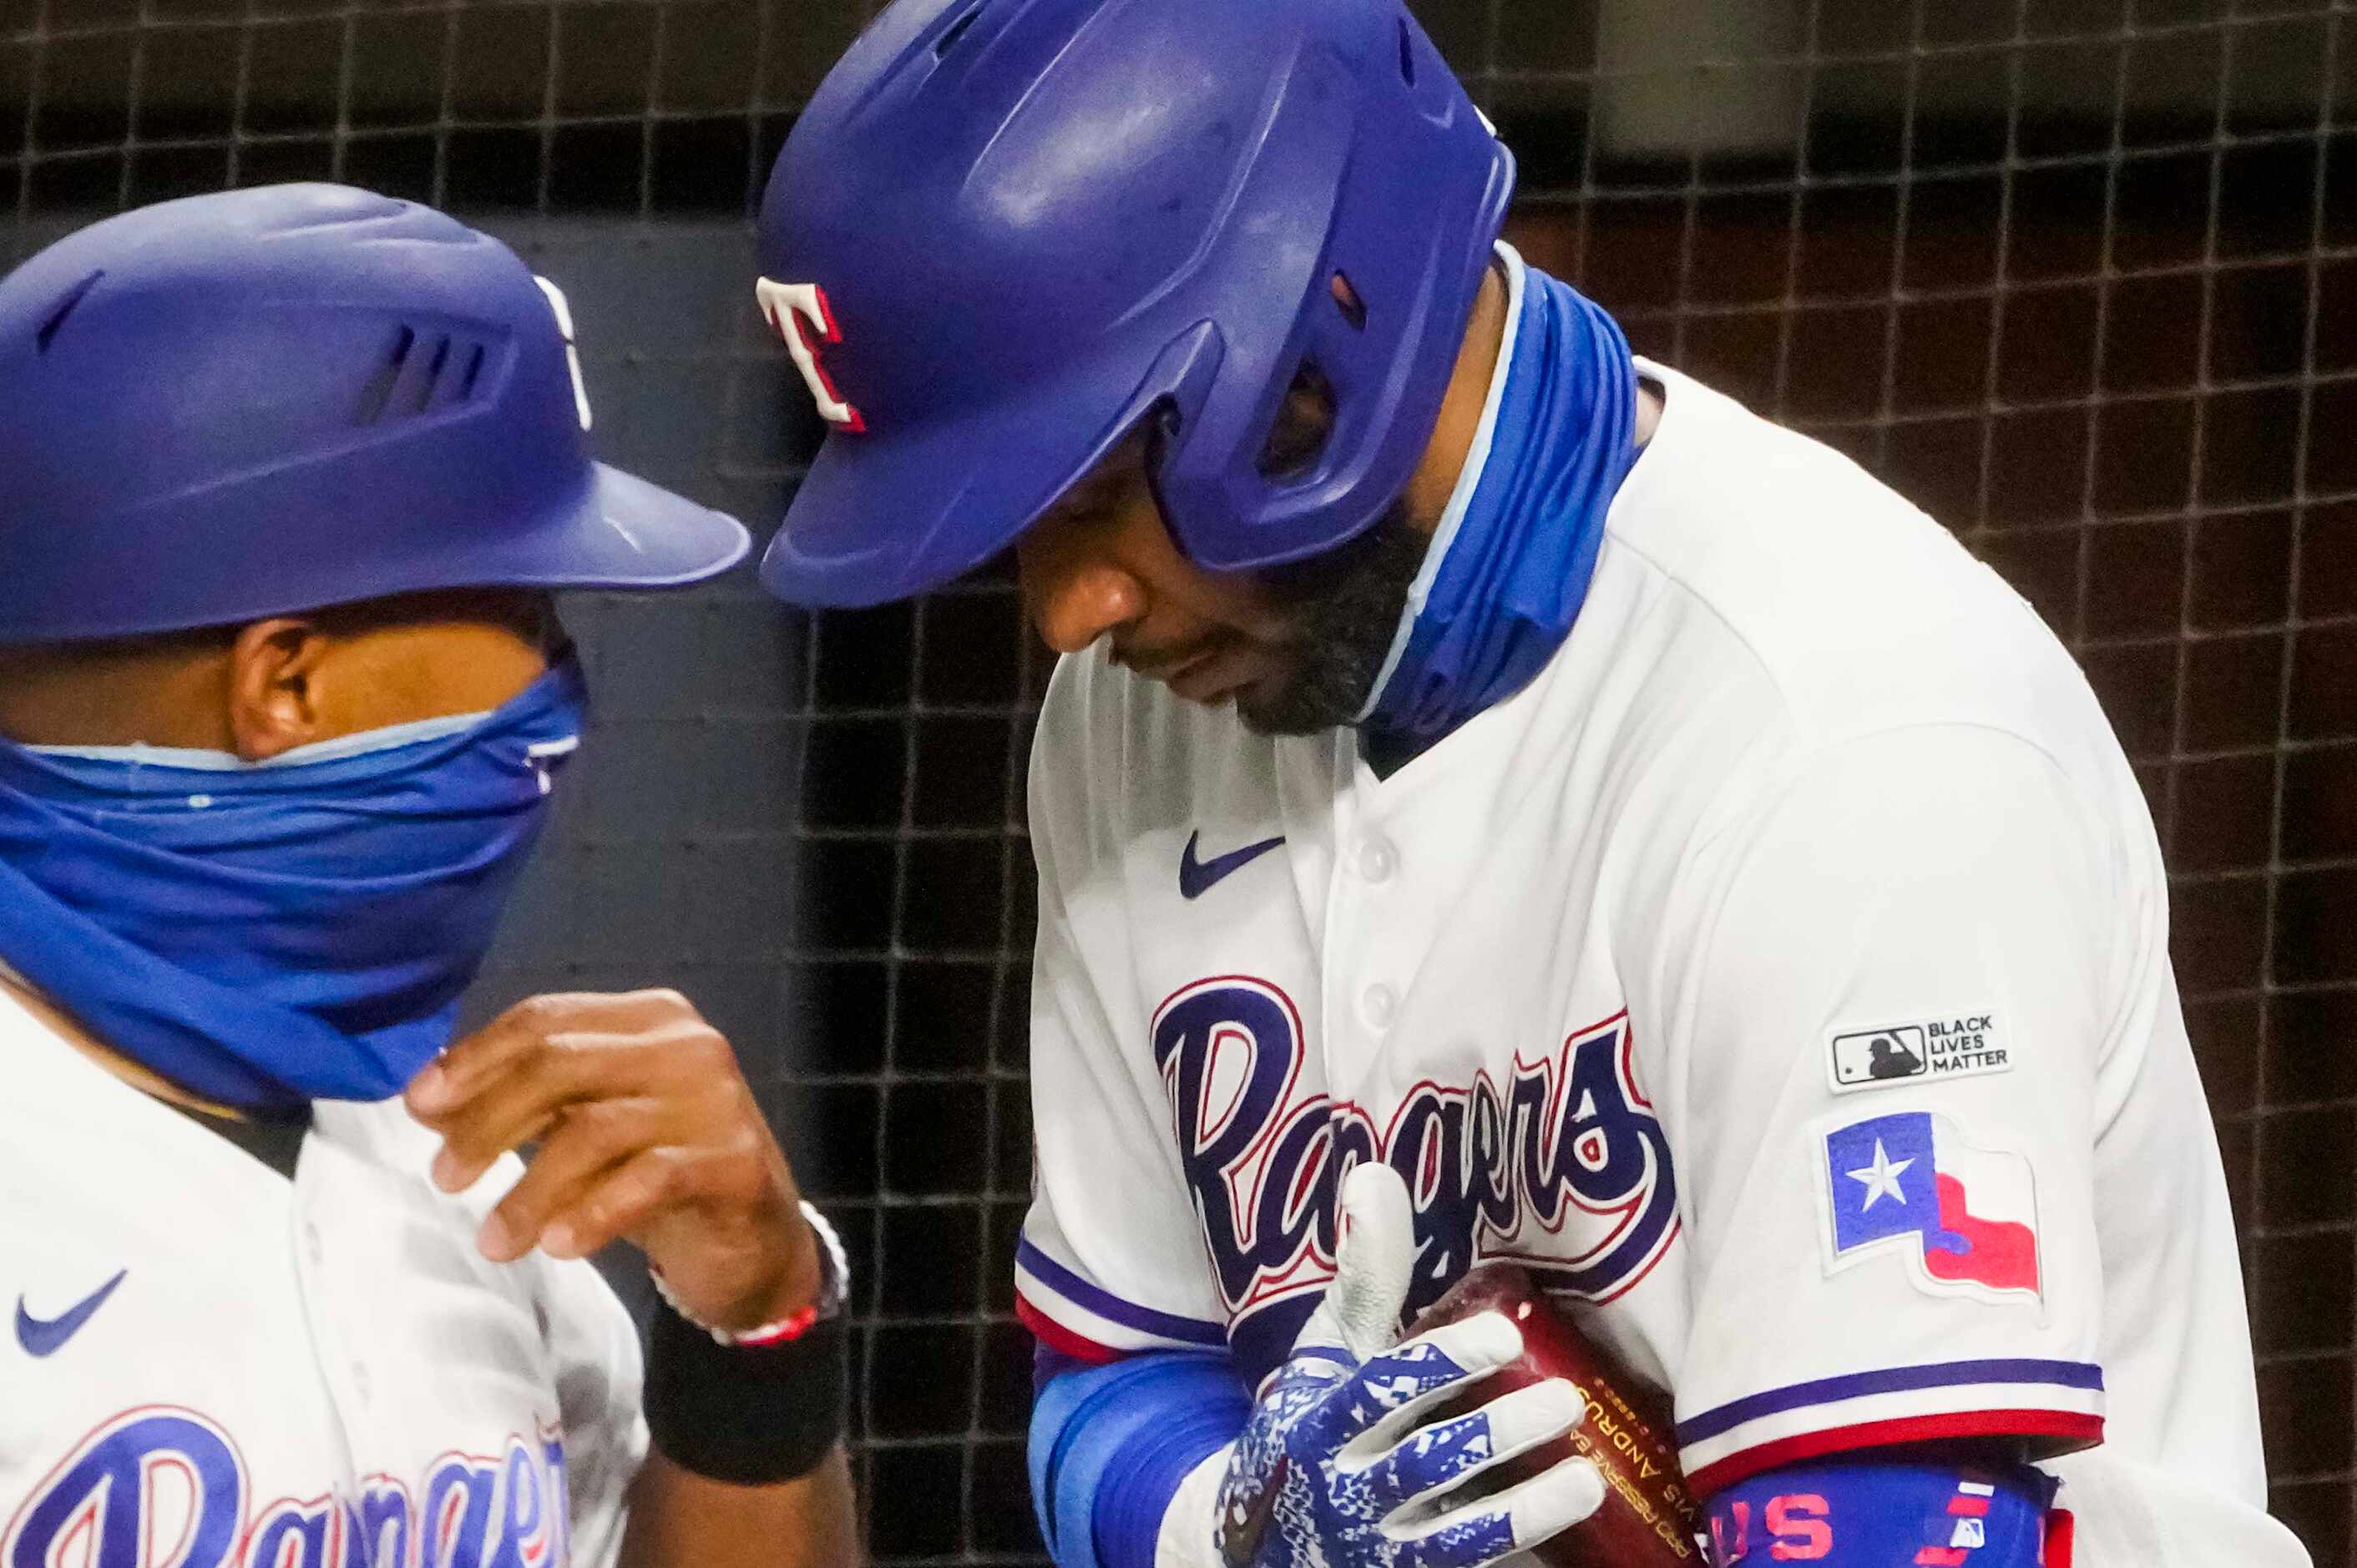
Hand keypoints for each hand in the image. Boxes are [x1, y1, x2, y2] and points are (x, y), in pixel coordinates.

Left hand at [404, 989, 820, 1334]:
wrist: (754, 1241)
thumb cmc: (658, 1172)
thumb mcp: (584, 1128)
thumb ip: (519, 1104)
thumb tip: (427, 1100)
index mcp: (649, 1017)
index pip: (545, 1018)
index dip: (475, 1058)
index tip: (419, 1105)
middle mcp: (687, 1044)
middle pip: (560, 1063)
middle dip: (489, 1120)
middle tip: (445, 1178)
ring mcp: (716, 1099)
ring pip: (595, 1129)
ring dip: (529, 1190)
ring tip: (495, 1241)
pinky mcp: (734, 1160)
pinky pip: (646, 1180)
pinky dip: (592, 1213)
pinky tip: (559, 1246)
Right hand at [1215, 1165, 1603, 1567]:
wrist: (1258, 1545)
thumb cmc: (1312, 1422)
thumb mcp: (1326, 1351)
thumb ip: (1363, 1275)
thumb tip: (1377, 1176)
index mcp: (1319, 1421)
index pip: (1379, 1391)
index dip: (1440, 1363)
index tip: (1501, 1336)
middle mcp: (1343, 1491)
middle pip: (1422, 1466)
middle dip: (1494, 1437)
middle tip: (1565, 1403)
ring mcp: (1377, 1552)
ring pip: (1453, 1539)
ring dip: (1522, 1512)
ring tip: (1587, 1481)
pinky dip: (1516, 1560)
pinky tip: (1574, 1544)